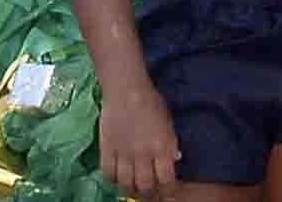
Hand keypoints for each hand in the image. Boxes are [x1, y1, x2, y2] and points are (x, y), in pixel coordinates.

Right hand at [97, 83, 183, 201]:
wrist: (126, 90)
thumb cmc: (152, 103)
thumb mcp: (169, 123)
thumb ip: (171, 143)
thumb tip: (174, 160)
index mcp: (162, 146)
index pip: (167, 179)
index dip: (169, 191)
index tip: (169, 192)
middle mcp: (143, 154)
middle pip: (145, 186)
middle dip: (150, 194)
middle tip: (151, 194)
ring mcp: (123, 153)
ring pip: (126, 184)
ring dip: (131, 190)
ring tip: (134, 189)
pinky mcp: (106, 150)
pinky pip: (108, 174)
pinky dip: (113, 180)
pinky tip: (118, 177)